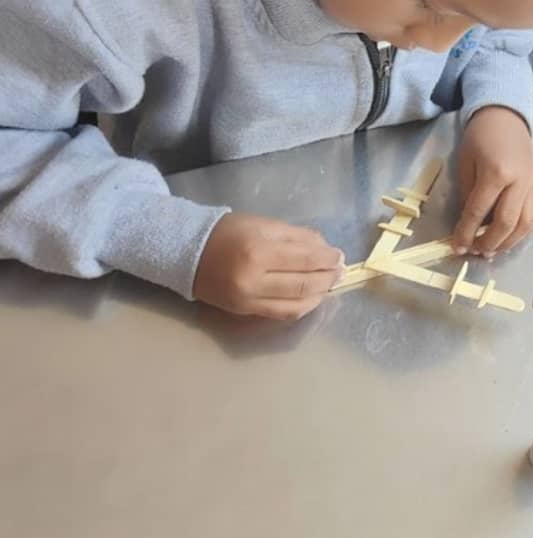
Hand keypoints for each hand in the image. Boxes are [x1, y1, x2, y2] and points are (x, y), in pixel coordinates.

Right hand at [193, 213, 343, 318]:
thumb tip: (326, 249)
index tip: (340, 256)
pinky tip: (312, 297)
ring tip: (330, 284)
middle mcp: (253, 280)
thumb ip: (297, 237)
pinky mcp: (244, 312)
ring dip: (319, 295)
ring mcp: (248, 300)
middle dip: (327, 277)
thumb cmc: (229, 232)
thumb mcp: (264, 224)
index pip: (305, 260)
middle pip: (303, 284)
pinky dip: (302, 307)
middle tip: (340, 270)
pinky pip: (281, 314)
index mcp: (258, 252)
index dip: (327, 259)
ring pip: (296, 304)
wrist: (188, 252)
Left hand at [452, 106, 532, 256]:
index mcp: (497, 172)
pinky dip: (522, 232)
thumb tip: (470, 222)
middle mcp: (519, 182)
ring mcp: (532, 185)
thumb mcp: (465, 162)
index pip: (480, 211)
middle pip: (506, 223)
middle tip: (475, 252)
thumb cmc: (481, 136)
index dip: (466, 232)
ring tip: (492, 250)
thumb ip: (468, 194)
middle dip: (489, 242)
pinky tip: (509, 238)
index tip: (457, 247)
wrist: (506, 117)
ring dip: (509, 242)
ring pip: (526, 224)